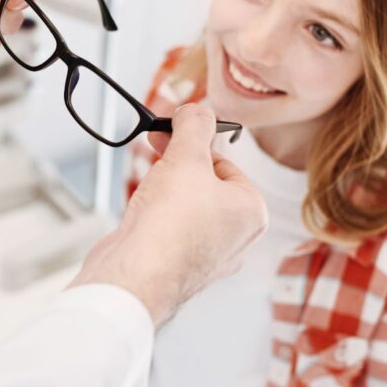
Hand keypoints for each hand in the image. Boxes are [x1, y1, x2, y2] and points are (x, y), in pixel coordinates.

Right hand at [71, 104, 267, 326]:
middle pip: (205, 184)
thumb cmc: (170, 224)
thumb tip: (198, 110)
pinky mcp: (176, 267)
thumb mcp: (187, 157)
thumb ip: (194, 127)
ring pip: (186, 207)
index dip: (195, 143)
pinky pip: (168, 230)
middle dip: (177, 164)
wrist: (134, 276)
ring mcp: (205, 257)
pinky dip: (153, 216)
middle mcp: (235, 238)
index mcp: (252, 213)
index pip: (225, 163)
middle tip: (155, 145)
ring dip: (164, 188)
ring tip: (147, 183)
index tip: (171, 130)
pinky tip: (139, 212)